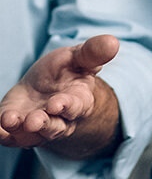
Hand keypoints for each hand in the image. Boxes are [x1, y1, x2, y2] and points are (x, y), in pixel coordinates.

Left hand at [0, 35, 120, 157]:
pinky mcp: (15, 129)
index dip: (67, 106)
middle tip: (34, 120)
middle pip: (55, 127)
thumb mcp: (79, 57)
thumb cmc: (66, 72)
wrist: (44, 88)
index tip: (57, 103)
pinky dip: (2, 134)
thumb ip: (93, 52)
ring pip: (32, 135)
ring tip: (11, 121)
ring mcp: (36, 126)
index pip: (75, 107)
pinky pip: (9, 136)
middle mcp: (59, 119)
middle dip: (45, 124)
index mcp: (78, 101)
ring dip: (22, 130)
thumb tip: (113, 42)